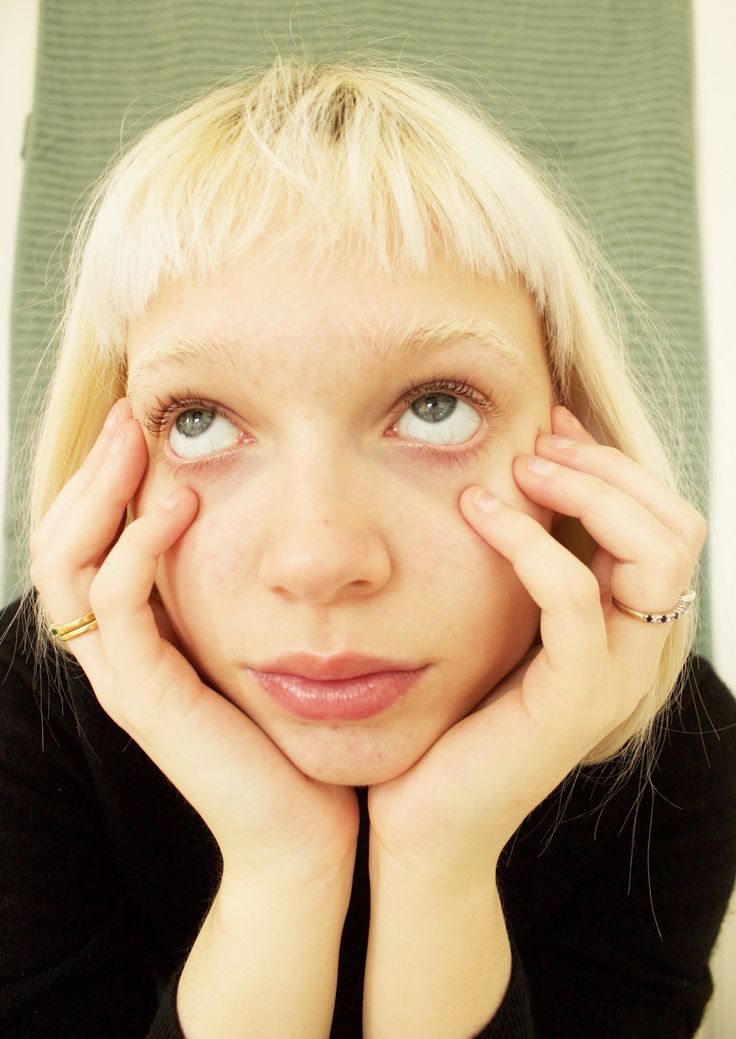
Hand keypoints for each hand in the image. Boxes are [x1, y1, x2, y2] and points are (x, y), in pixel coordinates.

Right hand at [30, 398, 358, 882]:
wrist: (307, 830)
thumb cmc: (294, 732)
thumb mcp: (261, 640)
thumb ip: (242, 586)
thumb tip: (267, 513)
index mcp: (139, 637)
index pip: (86, 542)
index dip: (102, 479)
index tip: (145, 422)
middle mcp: (117, 655)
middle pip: (60, 544)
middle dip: (92, 473)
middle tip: (131, 416)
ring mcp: (124, 679)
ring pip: (68, 569)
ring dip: (100, 497)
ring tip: (142, 442)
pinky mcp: (149, 701)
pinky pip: (116, 613)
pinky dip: (135, 552)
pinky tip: (176, 508)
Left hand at [366, 405, 706, 880]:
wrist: (426, 815)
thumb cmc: (452, 710)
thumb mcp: (499, 616)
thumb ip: (523, 558)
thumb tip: (510, 470)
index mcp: (624, 625)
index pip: (663, 520)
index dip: (613, 461)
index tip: (549, 424)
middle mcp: (638, 649)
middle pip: (675, 526)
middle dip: (608, 467)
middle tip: (537, 443)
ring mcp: (615, 677)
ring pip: (651, 552)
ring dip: (586, 491)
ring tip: (517, 468)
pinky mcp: (574, 700)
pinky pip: (576, 597)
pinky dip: (532, 542)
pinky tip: (479, 511)